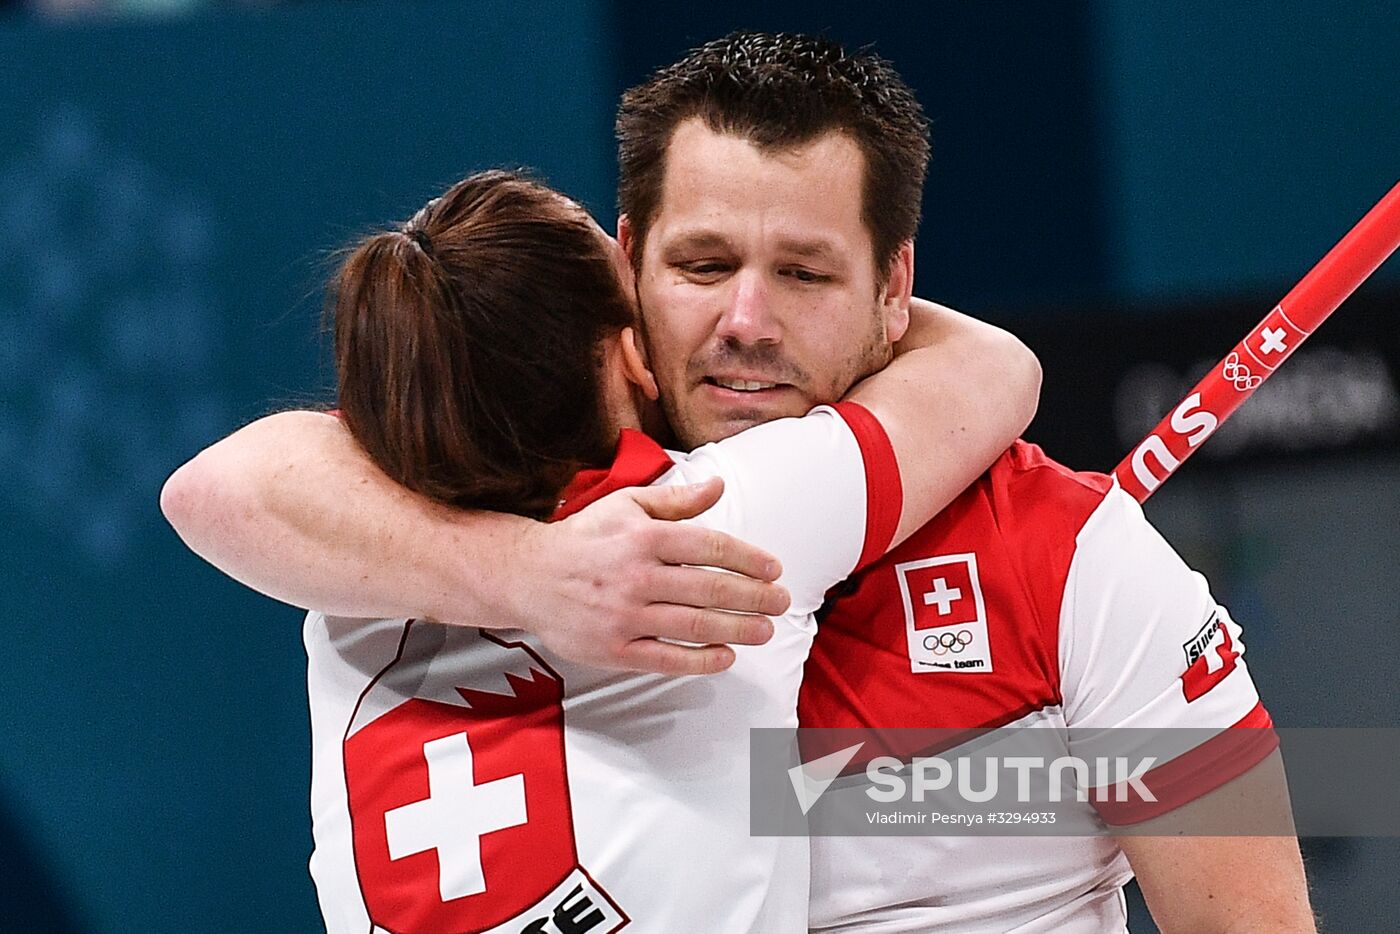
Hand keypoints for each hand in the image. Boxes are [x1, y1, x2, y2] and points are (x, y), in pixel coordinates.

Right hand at [500, 477, 788, 674]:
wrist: (526, 576)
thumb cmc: (583, 537)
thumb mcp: (626, 505)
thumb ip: (675, 499)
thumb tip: (718, 484)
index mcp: (644, 537)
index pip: (710, 546)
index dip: (748, 558)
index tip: (773, 569)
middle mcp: (637, 576)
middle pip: (710, 588)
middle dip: (754, 597)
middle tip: (781, 602)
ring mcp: (625, 615)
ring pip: (694, 625)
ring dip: (737, 628)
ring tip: (765, 630)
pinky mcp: (613, 649)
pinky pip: (666, 658)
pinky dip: (700, 660)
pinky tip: (726, 656)